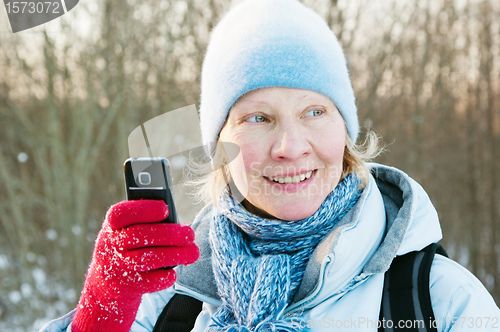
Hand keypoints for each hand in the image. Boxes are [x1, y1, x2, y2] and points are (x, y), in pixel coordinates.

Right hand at [71, 200, 198, 331]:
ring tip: (193, 252)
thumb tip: (178, 224)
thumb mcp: (129, 230)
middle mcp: (109, 245)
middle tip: (190, 234)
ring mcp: (115, 267)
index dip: (144, 209)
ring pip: (146, 259)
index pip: (121, 213)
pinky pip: (148, 282)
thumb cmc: (129, 247)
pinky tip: (173, 272)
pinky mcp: (125, 287)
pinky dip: (164, 277)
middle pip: (140, 235)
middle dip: (170, 234)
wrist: (107, 284)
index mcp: (112, 225)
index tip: (166, 209)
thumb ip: (148, 223)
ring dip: (174, 255)